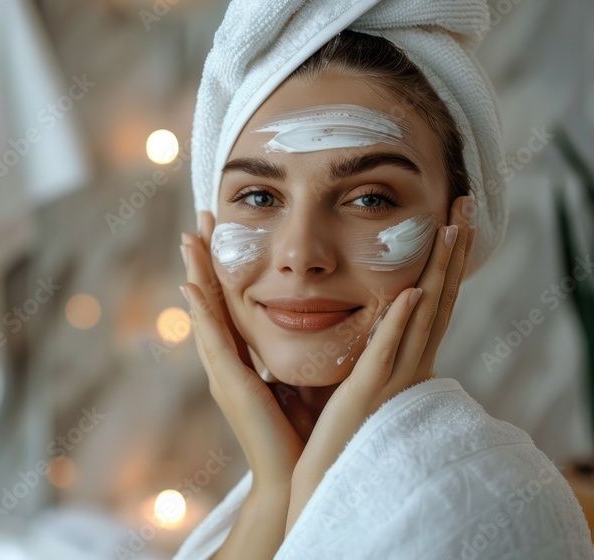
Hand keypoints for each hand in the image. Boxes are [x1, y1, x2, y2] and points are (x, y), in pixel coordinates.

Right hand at [180, 216, 308, 486]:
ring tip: (188, 240)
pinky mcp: (230, 385)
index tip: (218, 235)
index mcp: (242, 361)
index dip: (220, 269)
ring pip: (205, 313)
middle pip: (210, 301)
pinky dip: (201, 314)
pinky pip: (213, 341)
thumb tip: (315, 325)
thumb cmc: (300, 434)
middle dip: (202, 260)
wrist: (294, 477)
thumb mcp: (297, 381)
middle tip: (196, 221)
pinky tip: (191, 287)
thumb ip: (294, 355)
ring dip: (195, 274)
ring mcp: (223, 373)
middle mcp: (226, 363)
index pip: (228, 305)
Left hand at [285, 194, 477, 533]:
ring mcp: (392, 378)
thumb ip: (346, 343)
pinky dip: (401, 322)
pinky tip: (410, 292)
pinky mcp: (370, 393)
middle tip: (466, 205)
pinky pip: (389, 351)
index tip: (452, 219)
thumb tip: (333, 308)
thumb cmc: (322, 429)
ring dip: (439, 271)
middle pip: (438, 297)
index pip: (427, 299)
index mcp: (397, 358)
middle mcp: (405, 364)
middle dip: (453, 252)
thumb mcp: (338, 372)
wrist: (312, 475)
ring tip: (452, 229)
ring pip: (424, 315)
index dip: (443, 260)